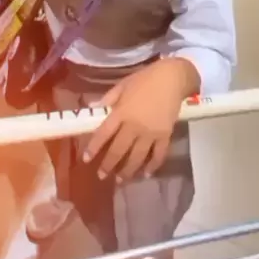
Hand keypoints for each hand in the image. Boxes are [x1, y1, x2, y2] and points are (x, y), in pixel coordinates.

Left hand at [83, 58, 198, 181]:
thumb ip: (108, 99)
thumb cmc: (145, 79)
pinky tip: (145, 174)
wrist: (172, 78)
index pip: (103, 133)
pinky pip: (158, 155)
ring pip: (137, 157)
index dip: (94, 148)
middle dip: (108, 165)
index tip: (86, 159)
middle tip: (101, 176)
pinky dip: (152, 166)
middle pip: (119, 150)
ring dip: (127, 171)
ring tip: (120, 181)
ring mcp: (151, 133)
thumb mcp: (123, 85)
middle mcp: (134, 126)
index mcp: (122, 112)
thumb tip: (93, 108)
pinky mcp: (165, 136)